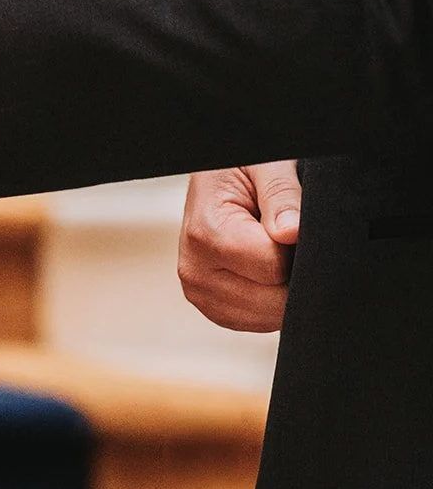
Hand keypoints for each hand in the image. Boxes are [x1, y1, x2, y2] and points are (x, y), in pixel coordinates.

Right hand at [178, 161, 301, 332]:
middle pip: (272, 301)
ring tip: (266, 251)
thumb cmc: (240, 169)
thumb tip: (291, 232)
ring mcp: (200, 294)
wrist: (216, 180)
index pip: (274, 267)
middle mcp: (194, 272)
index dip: (294, 246)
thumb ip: (281, 196)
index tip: (284, 221)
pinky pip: (260, 323)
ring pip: (269, 317)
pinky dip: (271, 302)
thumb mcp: (265, 166)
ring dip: (281, 289)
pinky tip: (262, 272)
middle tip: (275, 237)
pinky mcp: (212, 308)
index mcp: (204, 235)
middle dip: (290, 273)